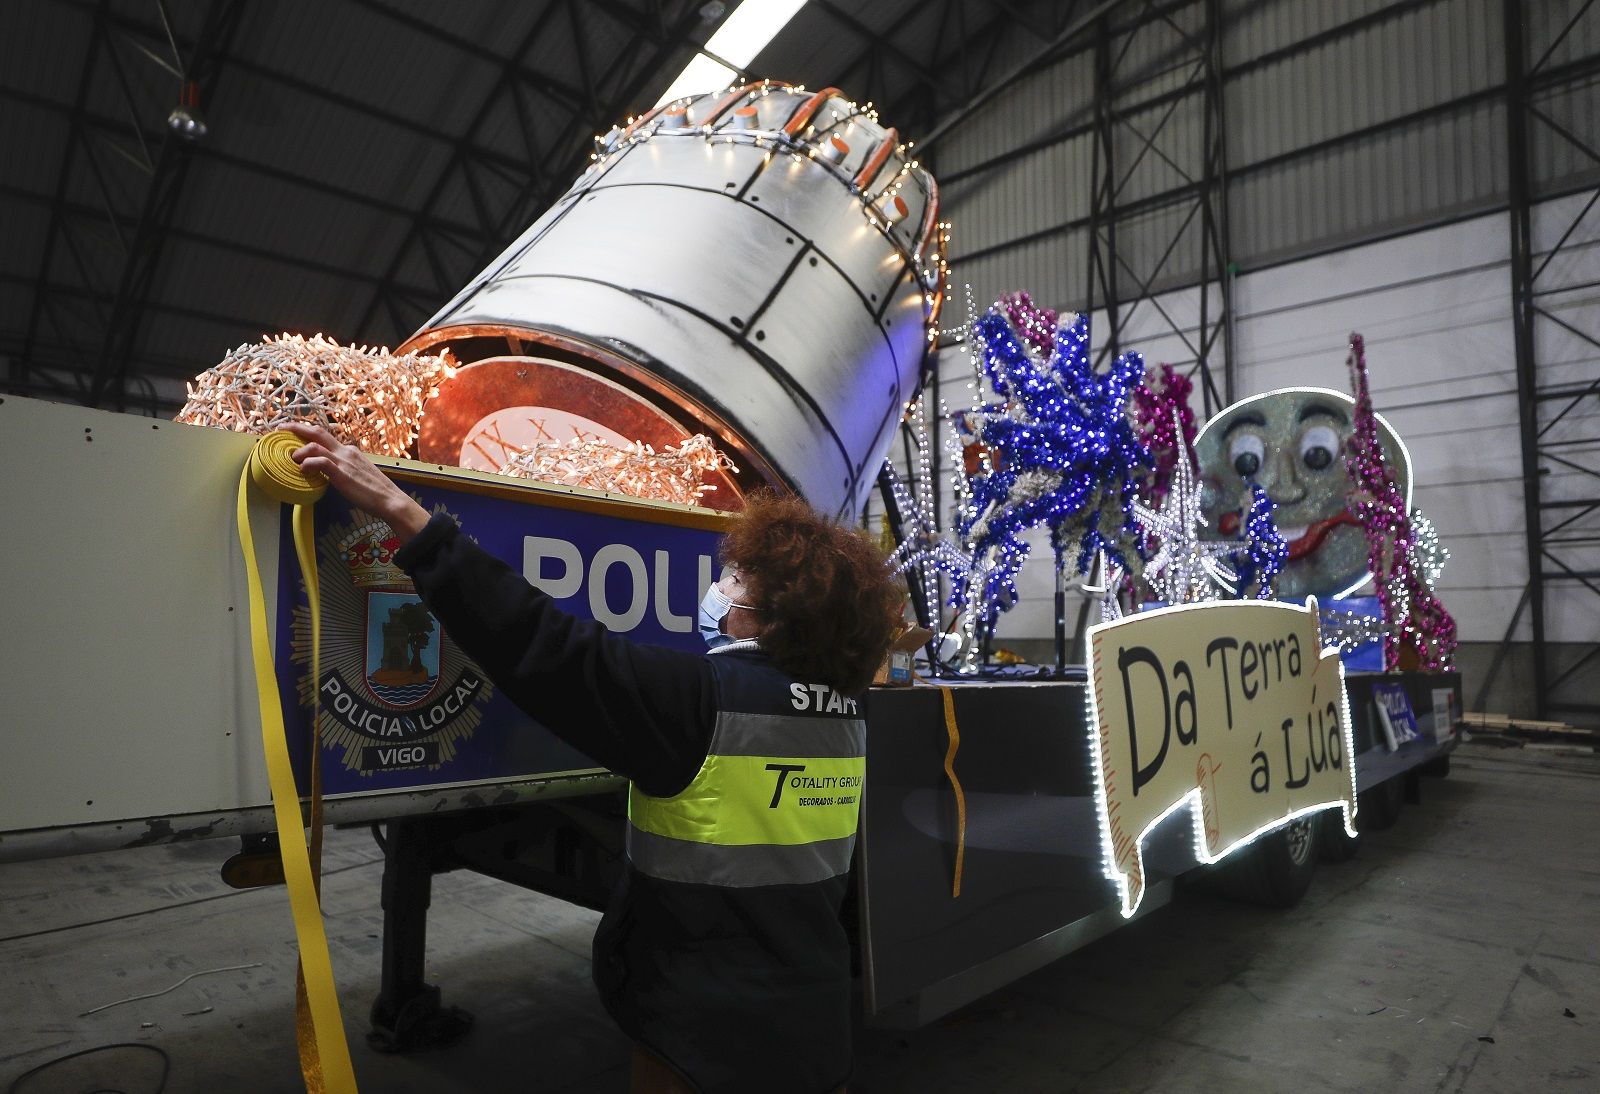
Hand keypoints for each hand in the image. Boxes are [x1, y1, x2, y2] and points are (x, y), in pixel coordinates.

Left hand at [283, 422, 429, 543]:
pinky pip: (321, 462)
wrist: (391, 500)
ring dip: (300, 450)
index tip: (294, 433)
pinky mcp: (342, 473)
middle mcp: (346, 451)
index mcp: (350, 451)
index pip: (325, 436)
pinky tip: (302, 469)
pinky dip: (308, 463)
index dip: (307, 433)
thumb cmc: (375, 492)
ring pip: (316, 445)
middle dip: (297, 428)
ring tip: (292, 458)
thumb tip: (329, 473)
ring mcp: (344, 461)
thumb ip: (344, 470)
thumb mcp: (358, 474)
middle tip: (281, 429)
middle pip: (318, 432)